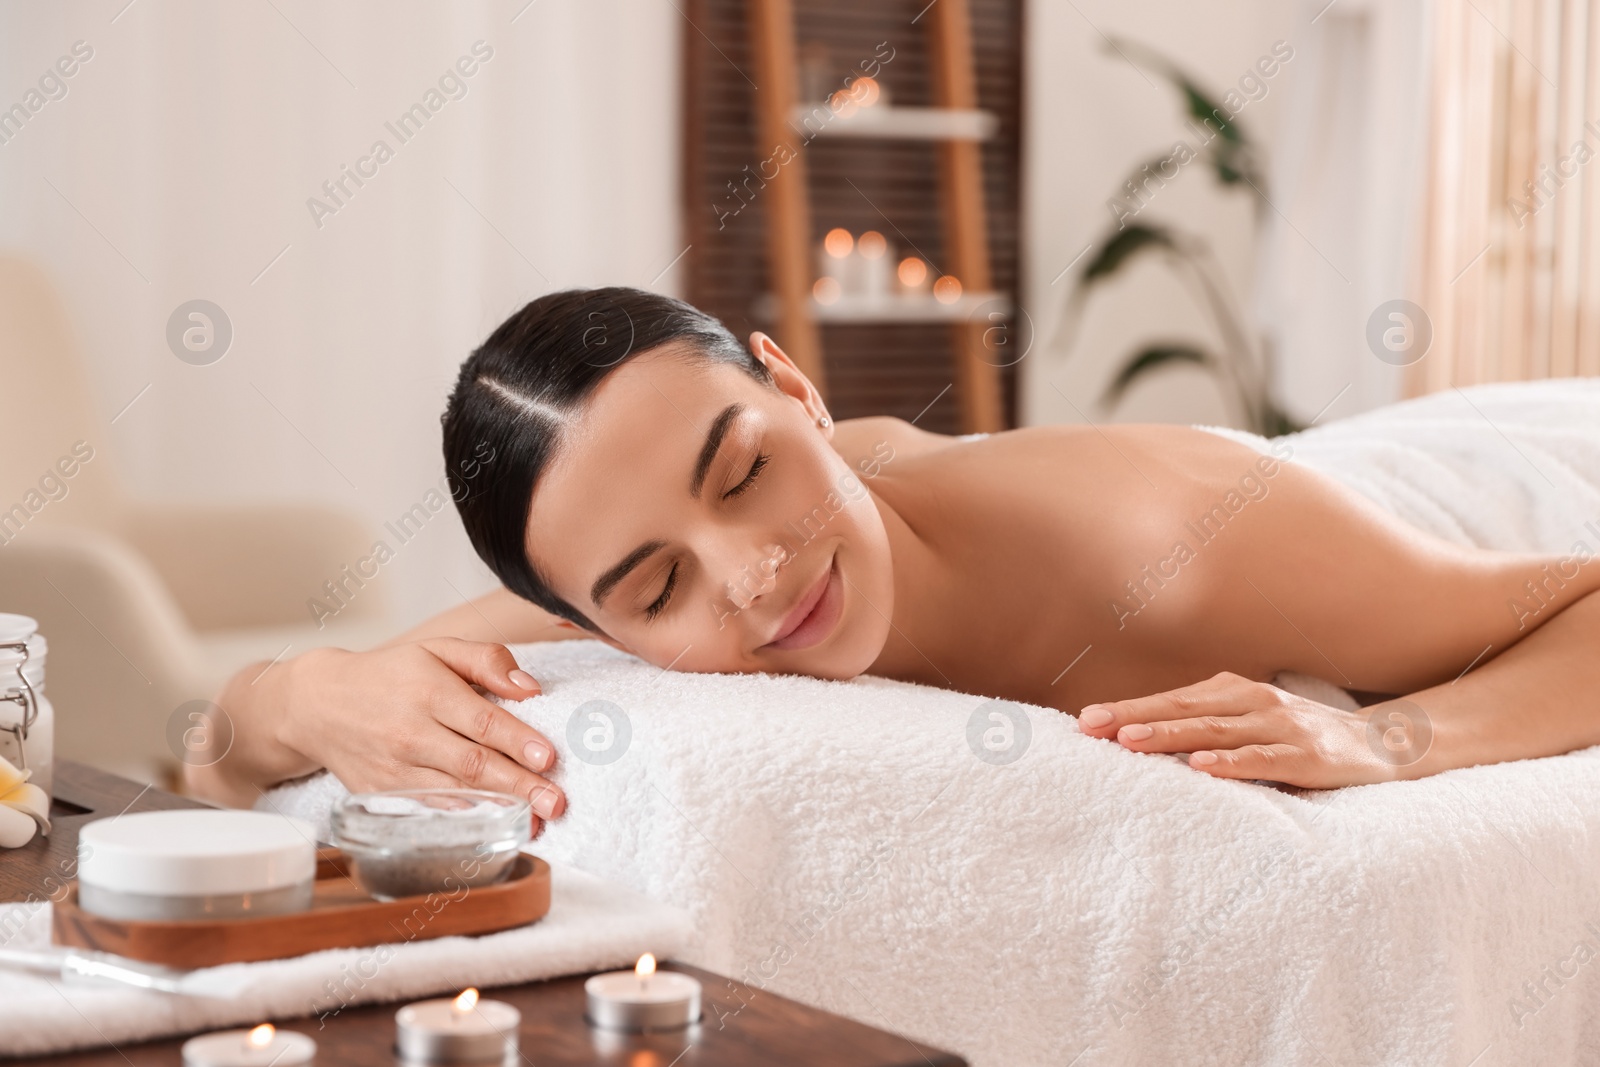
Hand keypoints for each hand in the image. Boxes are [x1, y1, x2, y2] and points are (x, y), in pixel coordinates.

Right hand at [282, 639, 564, 825]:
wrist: (317, 704)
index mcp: (428, 691)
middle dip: (519, 785)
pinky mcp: (382, 793)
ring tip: (537, 822)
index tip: (550, 758)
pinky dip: (464, 817)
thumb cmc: (390, 674)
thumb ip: (487, 661)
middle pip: (473, 763)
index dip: (517, 741)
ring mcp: (394, 768)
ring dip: (498, 808)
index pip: (481, 721)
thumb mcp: (437, 650)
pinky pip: (430, 807)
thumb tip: (530, 688)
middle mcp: (410, 732)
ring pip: (454, 791)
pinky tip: (494, 824)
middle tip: (556, 803)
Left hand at [1075, 671, 1401, 788]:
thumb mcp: (1249, 722)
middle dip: (1133, 718)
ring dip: (1169, 735)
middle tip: (1090, 727)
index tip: (1084, 721)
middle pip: (1182, 709)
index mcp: (1233, 691)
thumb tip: (1140, 740)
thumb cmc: (1298, 735)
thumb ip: (1205, 727)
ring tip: (1129, 742)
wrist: (1382, 744)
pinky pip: (1262, 758)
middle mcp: (1253, 701)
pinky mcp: (1308, 756)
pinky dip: (1230, 762)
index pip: (1170, 700)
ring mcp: (1281, 726)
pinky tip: (1200, 766)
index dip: (1128, 709)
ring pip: (1214, 731)